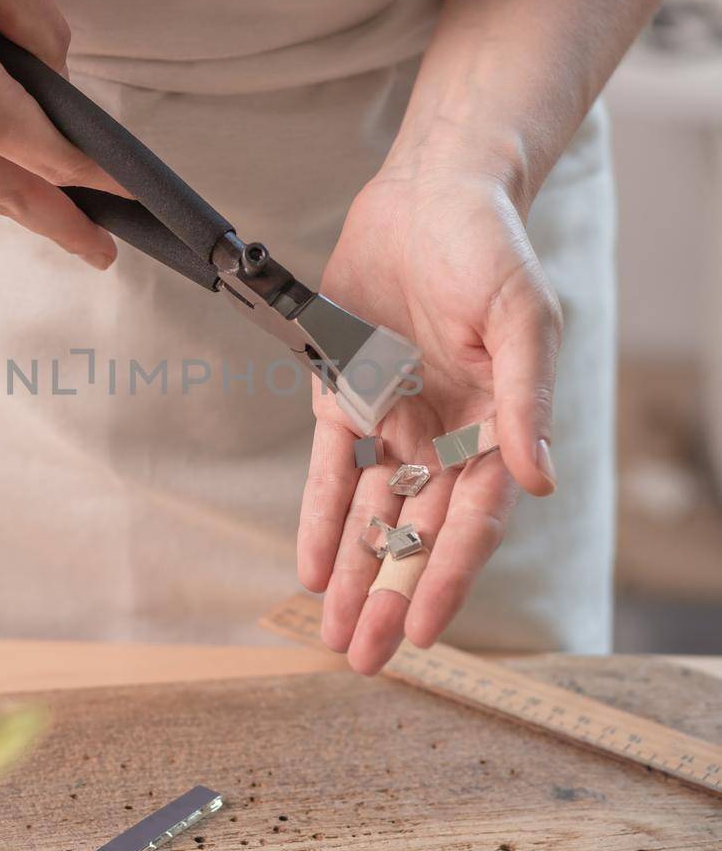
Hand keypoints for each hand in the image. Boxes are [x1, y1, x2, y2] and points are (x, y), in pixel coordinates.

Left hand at [297, 164, 560, 674]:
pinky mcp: (345, 391)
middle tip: (365, 658)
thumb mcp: (522, 319)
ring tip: (332, 632)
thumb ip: (527, 400)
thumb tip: (539, 481)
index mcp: (500, 426)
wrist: (429, 193)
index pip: (473, 520)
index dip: (447, 577)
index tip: (425, 632)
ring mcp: (395, 417)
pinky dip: (319, 515)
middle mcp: (447, 433)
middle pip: (416, 532)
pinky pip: (330, 466)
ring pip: (371, 513)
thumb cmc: (489, 248)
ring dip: (352, 572)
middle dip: (390, 596)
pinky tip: (310, 566)